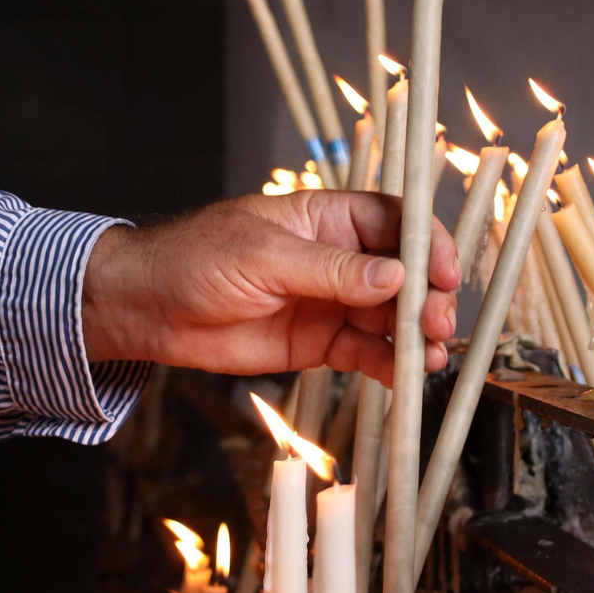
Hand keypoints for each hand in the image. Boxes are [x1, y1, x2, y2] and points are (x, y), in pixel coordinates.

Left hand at [81, 191, 459, 384]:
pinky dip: (389, 364)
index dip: (427, 244)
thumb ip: (332, 270)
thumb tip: (395, 275)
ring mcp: (331, 301)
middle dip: (427, 296)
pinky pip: (365, 352)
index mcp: (327, 218)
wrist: (148, 308)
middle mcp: (338, 258)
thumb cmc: (195, 259)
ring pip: (390, 316)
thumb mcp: (264, 256)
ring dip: (414, 335)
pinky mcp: (318, 342)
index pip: (395, 222)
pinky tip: (404, 375)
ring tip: (428, 356)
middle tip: (435, 321)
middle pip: (403, 272)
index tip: (445, 272)